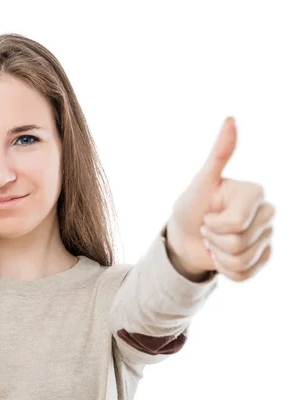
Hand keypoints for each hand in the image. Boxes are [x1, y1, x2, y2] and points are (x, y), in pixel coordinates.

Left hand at [166, 117, 274, 281]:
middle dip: (214, 240)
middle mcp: (267, 213)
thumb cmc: (190, 206)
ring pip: (242, 261)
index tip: (206, 214)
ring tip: (213, 242)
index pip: (235, 224)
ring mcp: (266, 237)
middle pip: (239, 244)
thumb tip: (230, 118)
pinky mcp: (262, 258)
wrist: (184, 237)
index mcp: (255, 193)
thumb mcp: (200, 182)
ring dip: (218, 256)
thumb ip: (219, 154)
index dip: (213, 225)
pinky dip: (225, 270)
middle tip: (208, 228)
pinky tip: (221, 256)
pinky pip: (244, 276)